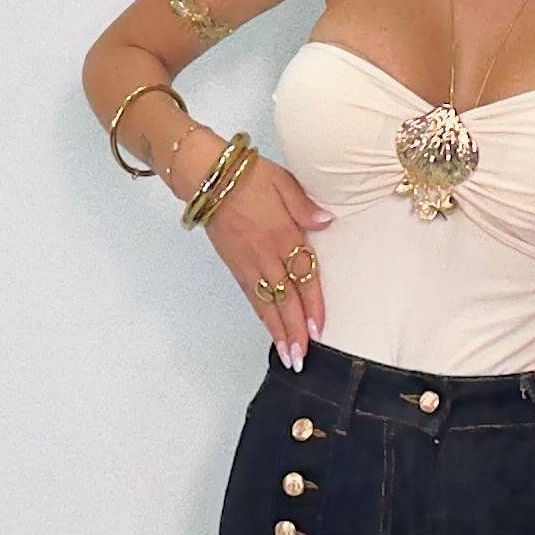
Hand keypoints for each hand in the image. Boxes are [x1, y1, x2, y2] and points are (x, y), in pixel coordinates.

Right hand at [202, 155, 332, 366]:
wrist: (208, 177)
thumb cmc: (247, 175)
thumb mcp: (283, 181)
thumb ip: (305, 206)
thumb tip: (326, 220)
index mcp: (283, 233)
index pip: (303, 274)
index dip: (312, 303)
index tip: (318, 328)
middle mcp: (266, 254)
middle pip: (284, 298)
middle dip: (294, 330)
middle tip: (301, 358)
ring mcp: (248, 263)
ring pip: (266, 304)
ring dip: (278, 332)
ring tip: (287, 357)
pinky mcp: (234, 265)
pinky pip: (250, 296)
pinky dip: (262, 317)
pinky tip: (270, 331)